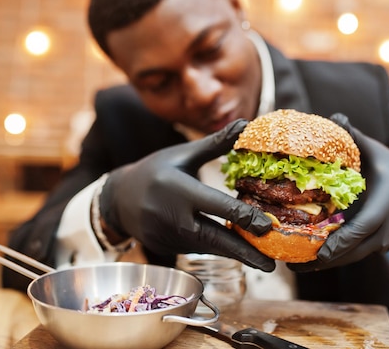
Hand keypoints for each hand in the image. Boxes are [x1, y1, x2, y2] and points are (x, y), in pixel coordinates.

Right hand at [100, 119, 274, 271]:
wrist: (118, 198)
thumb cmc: (156, 170)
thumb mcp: (183, 154)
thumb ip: (215, 144)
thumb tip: (246, 123)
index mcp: (179, 190)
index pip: (217, 206)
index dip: (244, 217)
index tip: (267, 226)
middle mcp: (173, 217)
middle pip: (215, 239)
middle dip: (244, 253)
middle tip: (270, 265)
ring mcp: (168, 236)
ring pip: (208, 248)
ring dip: (235, 254)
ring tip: (262, 261)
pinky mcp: (167, 247)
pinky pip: (197, 250)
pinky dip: (217, 251)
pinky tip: (238, 253)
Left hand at [289, 113, 388, 270]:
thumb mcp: (377, 152)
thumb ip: (356, 138)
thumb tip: (335, 118)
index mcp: (387, 203)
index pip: (364, 227)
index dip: (342, 241)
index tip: (320, 251)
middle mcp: (387, 227)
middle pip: (355, 250)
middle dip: (325, 259)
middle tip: (295, 264)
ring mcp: (385, 241)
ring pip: (354, 257)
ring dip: (327, 263)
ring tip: (296, 266)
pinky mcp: (379, 247)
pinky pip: (356, 255)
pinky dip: (336, 258)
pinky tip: (311, 259)